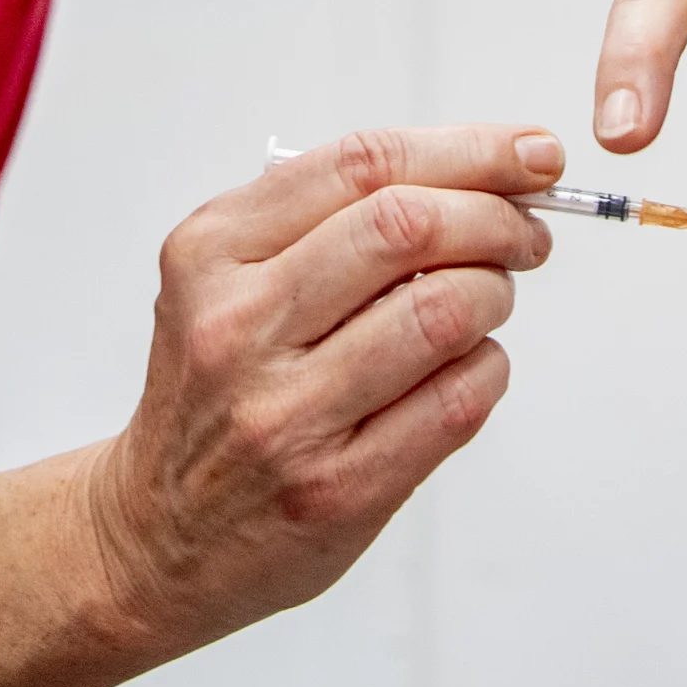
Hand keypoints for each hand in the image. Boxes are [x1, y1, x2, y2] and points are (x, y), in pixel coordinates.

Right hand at [83, 125, 556, 651]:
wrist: (156, 537)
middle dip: (496, 218)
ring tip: (487, 301)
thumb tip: (479, 175)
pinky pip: (456, 402)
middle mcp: (240, 326)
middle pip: (408, 227)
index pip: (361, 165)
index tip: (531, 153)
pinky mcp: (338, 490)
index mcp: (211, 253)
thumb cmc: (214, 394)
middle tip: (525, 234)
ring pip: (443, 312)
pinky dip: (488, 368)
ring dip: (494, 294)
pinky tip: (469, 367)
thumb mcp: (223, 281)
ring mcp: (286, 414)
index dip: (468, 149)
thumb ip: (324, 219)